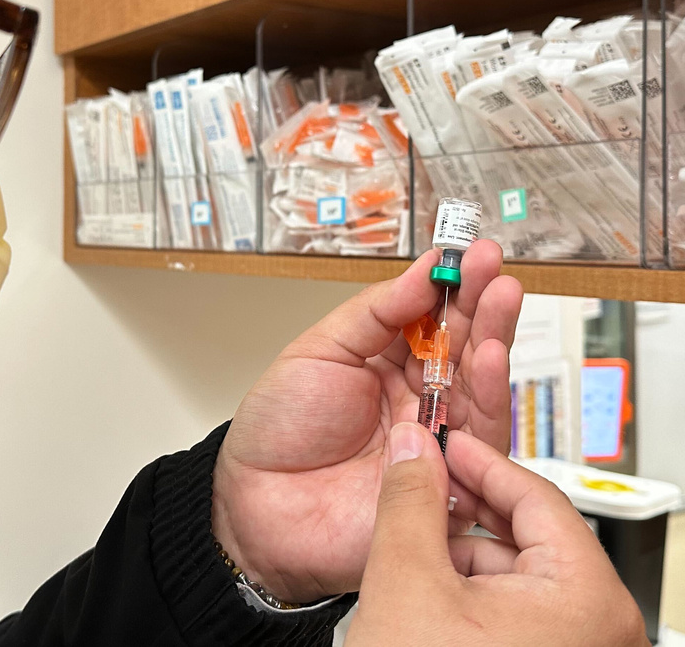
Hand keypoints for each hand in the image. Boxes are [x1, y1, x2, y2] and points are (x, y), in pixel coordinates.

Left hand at [211, 240, 522, 601]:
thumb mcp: (318, 351)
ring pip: (481, 386)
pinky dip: (488, 395)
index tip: (469, 253)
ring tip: (499, 299)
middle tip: (494, 268)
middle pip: (465, 347)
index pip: (433, 317)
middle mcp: (419, 398)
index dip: (452, 286)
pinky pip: (479, 439)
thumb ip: (374, 314)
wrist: (257, 504)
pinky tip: (489, 355)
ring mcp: (435, 438)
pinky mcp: (448, 480)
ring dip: (494, 339)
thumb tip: (423, 270)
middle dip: (483, 304)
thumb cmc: (278, 431)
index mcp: (387, 364)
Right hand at [345, 423, 648, 645]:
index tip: (445, 442)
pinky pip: (517, 615)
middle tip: (419, 490)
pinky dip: (471, 597)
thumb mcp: (406, 583)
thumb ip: (410, 503)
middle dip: (464, 514)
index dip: (480, 462)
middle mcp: (600, 631)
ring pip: (519, 578)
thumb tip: (414, 449)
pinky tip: (427, 596)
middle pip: (529, 537)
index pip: (537, 496)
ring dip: (461, 557)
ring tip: (410, 553)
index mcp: (588, 600)